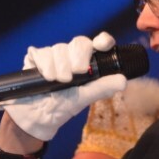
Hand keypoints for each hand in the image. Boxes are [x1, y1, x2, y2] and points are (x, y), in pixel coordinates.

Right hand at [1, 31, 126, 140]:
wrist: (35, 118)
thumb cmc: (61, 108)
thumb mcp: (83, 99)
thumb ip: (101, 88)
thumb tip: (123, 81)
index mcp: (87, 63)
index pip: (98, 44)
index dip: (102, 40)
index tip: (103, 44)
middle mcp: (71, 56)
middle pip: (79, 43)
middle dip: (78, 58)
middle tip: (76, 75)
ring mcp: (53, 56)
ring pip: (60, 48)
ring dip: (60, 66)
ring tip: (58, 82)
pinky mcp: (36, 58)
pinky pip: (42, 52)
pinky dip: (46, 65)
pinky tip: (47, 78)